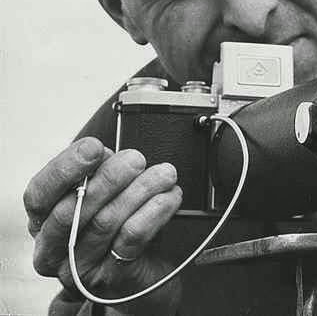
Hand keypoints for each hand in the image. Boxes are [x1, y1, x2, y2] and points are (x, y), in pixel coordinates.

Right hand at [24, 137, 183, 314]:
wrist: (145, 270)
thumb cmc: (119, 224)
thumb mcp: (104, 194)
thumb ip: (96, 172)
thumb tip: (102, 153)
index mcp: (43, 223)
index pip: (38, 195)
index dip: (64, 169)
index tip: (94, 147)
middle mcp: (52, 250)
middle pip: (72, 210)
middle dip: (108, 178)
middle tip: (137, 159)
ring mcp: (78, 269)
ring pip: (106, 222)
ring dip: (140, 190)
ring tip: (164, 174)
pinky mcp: (110, 279)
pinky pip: (131, 238)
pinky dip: (154, 211)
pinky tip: (170, 196)